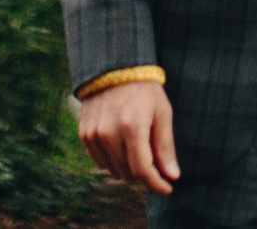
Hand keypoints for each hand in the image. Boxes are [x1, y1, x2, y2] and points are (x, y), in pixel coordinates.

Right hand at [75, 80, 177, 194]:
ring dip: (128, 168)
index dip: (156, 183)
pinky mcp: (84, 134)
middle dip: (144, 173)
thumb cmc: (145, 91)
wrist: (114, 68)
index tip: (167, 188)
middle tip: (155, 160)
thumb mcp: (162, 114)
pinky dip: (113, 160)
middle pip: (128, 173)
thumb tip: (172, 177)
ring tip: (138, 147)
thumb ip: (165, 147)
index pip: (142, 170)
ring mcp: (93, 134)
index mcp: (132, 126)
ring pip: (113, 170)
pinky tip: (122, 144)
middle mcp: (109, 132)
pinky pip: (100, 161)